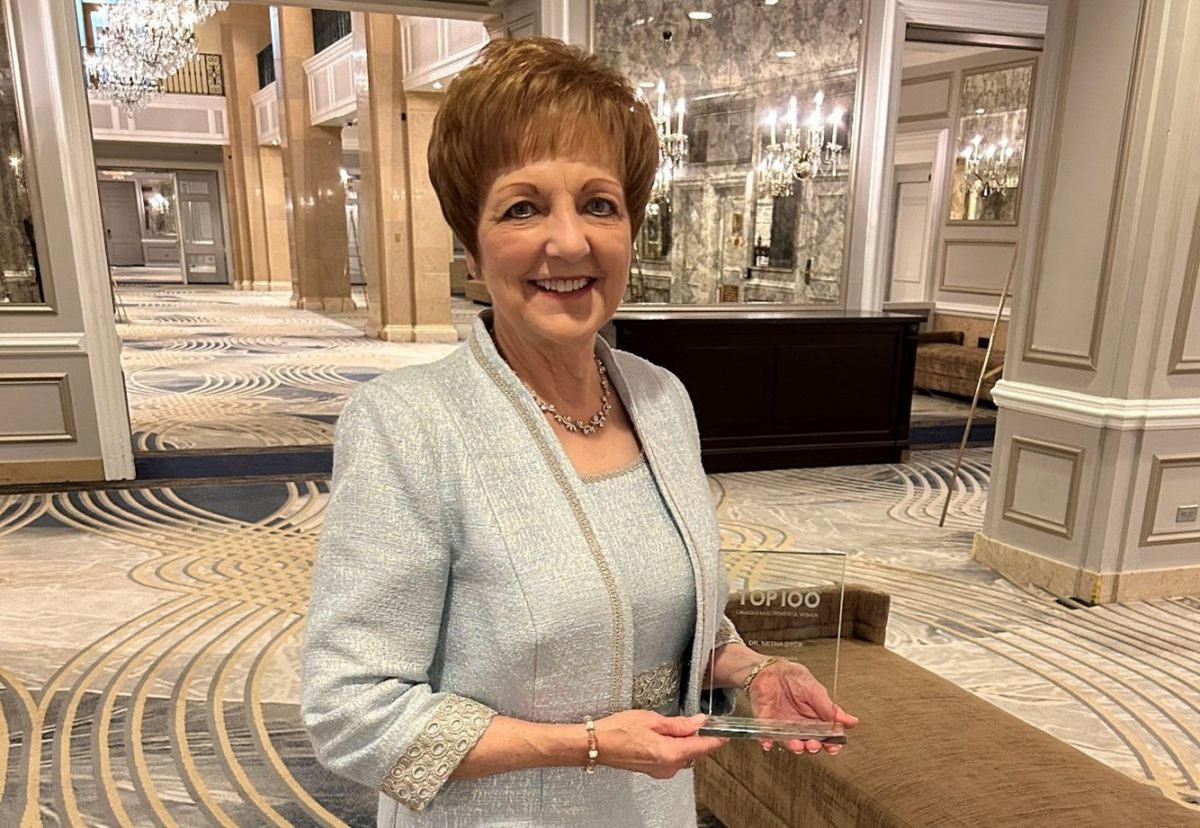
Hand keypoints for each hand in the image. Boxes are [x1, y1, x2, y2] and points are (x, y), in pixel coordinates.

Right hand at [593, 711, 726, 778]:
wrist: (596, 745)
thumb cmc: (619, 730)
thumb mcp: (651, 719)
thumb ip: (678, 724)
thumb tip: (699, 723)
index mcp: (670, 753)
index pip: (702, 748)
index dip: (716, 739)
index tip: (727, 732)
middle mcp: (668, 767)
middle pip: (694, 752)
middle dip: (697, 737)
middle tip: (697, 719)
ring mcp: (661, 771)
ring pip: (683, 755)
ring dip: (684, 741)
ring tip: (672, 724)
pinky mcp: (653, 770)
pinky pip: (672, 759)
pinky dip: (674, 747)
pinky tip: (664, 734)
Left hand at [747, 660, 857, 755]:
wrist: (769, 667)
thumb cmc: (792, 676)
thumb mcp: (815, 690)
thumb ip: (830, 708)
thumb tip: (851, 720)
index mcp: (815, 718)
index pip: (826, 736)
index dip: (830, 744)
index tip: (833, 747)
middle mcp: (800, 725)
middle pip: (809, 743)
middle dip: (812, 747)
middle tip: (813, 744)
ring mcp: (784, 726)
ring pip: (790, 742)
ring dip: (793, 746)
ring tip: (797, 744)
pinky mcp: (767, 724)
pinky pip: (766, 736)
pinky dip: (767, 741)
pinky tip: (769, 743)